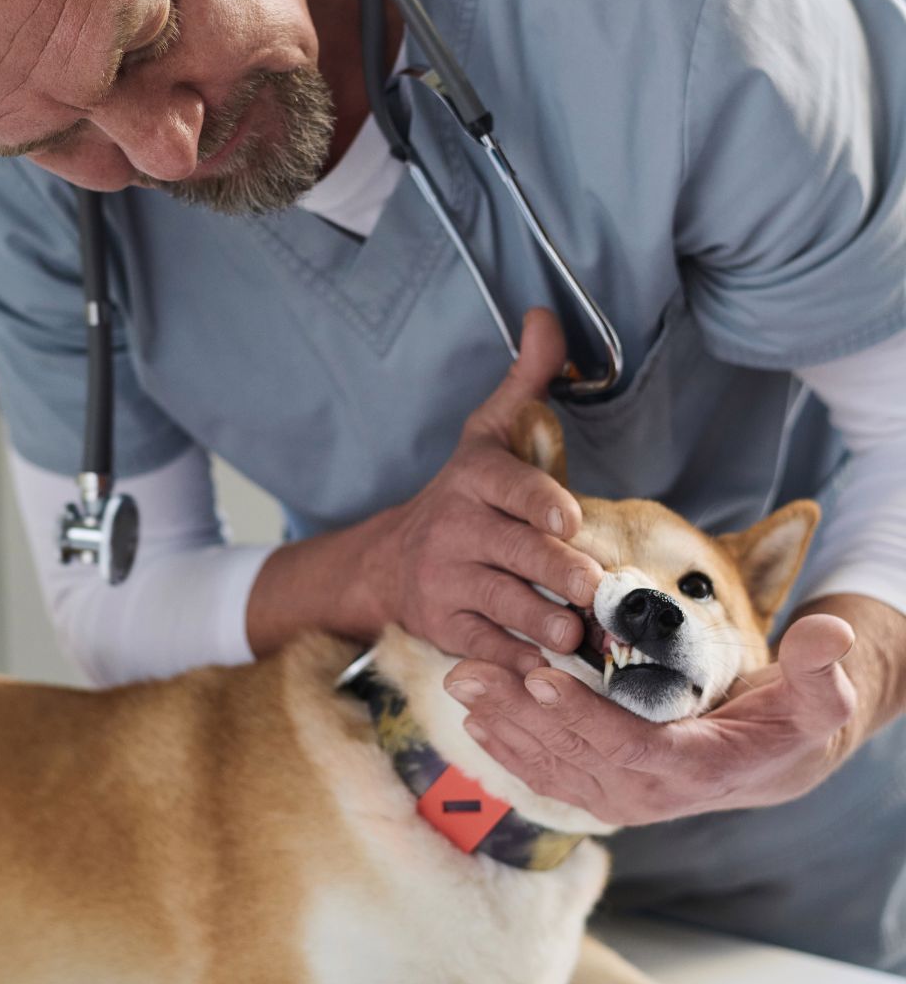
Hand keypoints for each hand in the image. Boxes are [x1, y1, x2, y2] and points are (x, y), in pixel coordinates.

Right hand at [359, 308, 602, 673]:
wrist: (390, 560)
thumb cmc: (465, 496)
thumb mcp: (490, 434)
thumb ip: (526, 380)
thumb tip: (546, 316)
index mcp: (473, 480)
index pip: (506, 487)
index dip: (537, 502)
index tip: (568, 518)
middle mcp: (455, 530)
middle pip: (513, 551)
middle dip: (555, 571)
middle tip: (593, 588)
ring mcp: (447, 581)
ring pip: (501, 602)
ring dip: (541, 620)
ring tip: (575, 632)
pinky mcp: (444, 627)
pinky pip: (483, 646)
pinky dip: (514, 660)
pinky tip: (544, 667)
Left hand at [444, 612, 858, 822]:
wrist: (775, 764)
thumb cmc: (794, 722)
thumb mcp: (820, 696)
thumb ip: (820, 668)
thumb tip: (825, 634)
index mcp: (692, 769)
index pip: (626, 745)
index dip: (581, 714)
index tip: (539, 676)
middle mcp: (647, 794)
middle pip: (571, 753)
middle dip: (517, 710)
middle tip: (470, 670)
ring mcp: (620, 798)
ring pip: (549, 763)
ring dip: (500, 723)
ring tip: (461, 681)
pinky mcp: (602, 791)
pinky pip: (547, 773)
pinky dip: (509, 745)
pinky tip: (476, 716)